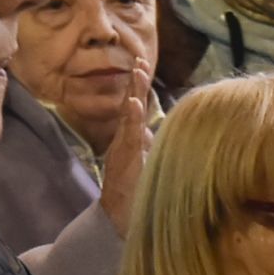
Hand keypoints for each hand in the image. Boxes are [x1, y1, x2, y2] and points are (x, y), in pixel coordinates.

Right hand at [98, 57, 155, 235]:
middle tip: (139, 58)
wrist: (118, 216)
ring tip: (137, 71)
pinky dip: (130, 118)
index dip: (139, 86)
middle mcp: (126, 139)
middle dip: (135, 81)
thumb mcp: (147, 163)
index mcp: (133, 138)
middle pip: (132, 104)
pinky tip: (132, 103)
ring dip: (133, 92)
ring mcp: (124, 148)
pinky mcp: (124, 158)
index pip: (137, 107)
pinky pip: (128, 136)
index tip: (143, 63)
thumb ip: (149, 147)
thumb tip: (156, 132)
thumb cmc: (135, 192)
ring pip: (130, 115)